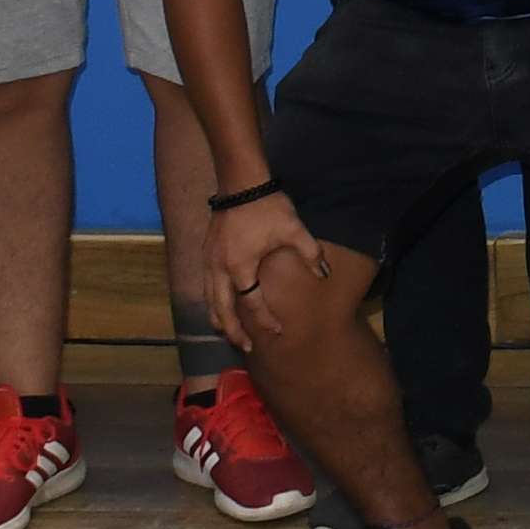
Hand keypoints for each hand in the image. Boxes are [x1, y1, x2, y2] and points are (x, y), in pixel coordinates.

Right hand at [207, 190, 330, 354]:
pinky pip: (206, 286)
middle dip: (233, 331)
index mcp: (241, 267)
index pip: (252, 304)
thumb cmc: (267, 206)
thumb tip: (323, 274)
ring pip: (209, 300)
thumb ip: (309, 253)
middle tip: (246, 347)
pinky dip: (213, 301)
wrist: (240, 181)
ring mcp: (209, 261)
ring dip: (219, 318)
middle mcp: (219, 269)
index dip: (264, 321)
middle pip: (222, 310)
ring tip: (229, 332)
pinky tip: (221, 304)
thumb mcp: (293, 229)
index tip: (276, 332)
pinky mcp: (206, 252)